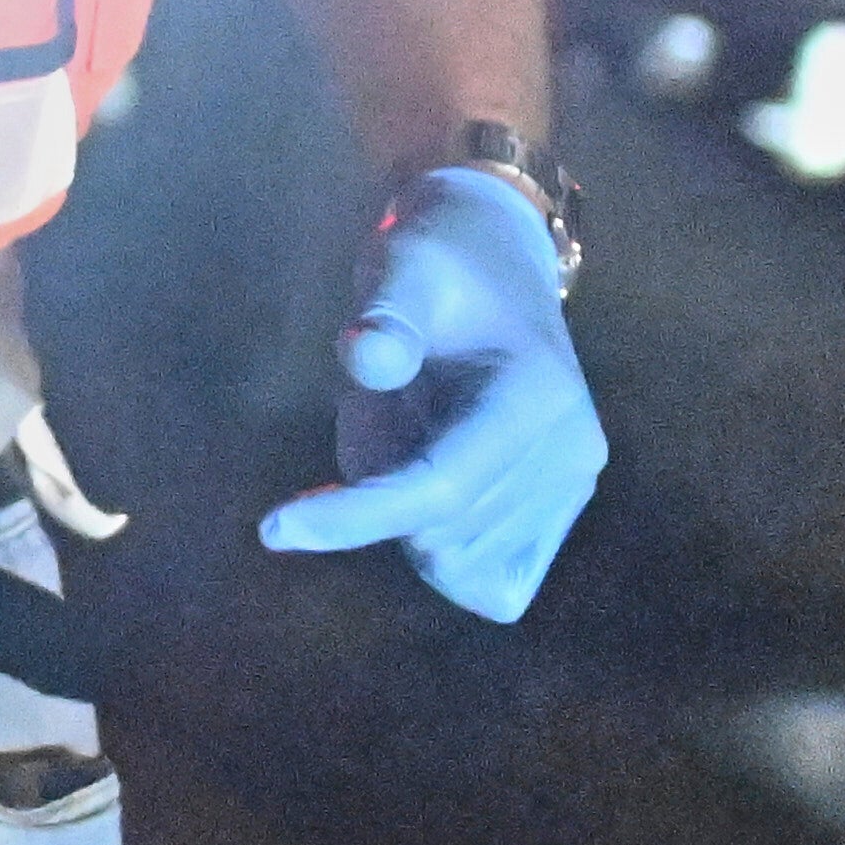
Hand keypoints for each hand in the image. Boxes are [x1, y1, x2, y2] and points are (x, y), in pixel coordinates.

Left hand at [262, 163, 609, 620]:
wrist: (493, 264)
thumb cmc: (436, 264)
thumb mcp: (400, 267)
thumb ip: (385, 315)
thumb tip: (367, 358)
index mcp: (538, 396)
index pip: (438, 489)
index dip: (354, 516)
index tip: (272, 529)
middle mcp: (571, 454)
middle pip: (434, 533)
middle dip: (379, 487)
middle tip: (386, 399)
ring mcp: (571, 488)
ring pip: (449, 560)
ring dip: (405, 508)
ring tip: (417, 418)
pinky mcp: (559, 512)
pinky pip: (482, 581)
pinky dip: (438, 537)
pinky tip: (435, 462)